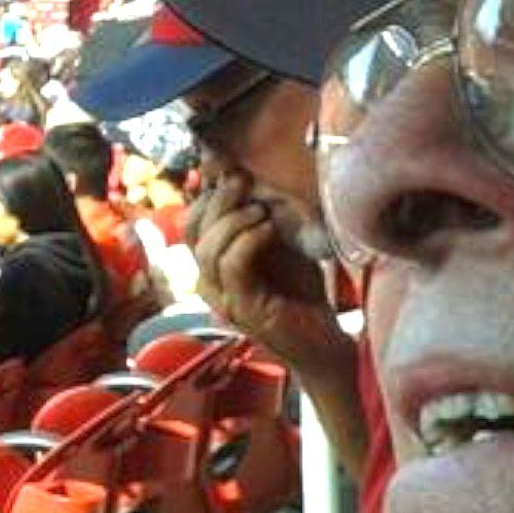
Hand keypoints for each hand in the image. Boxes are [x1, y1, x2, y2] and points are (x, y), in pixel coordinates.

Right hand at [192, 173, 346, 372]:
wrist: (322, 339)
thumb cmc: (301, 291)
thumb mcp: (279, 244)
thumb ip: (261, 218)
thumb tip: (250, 177)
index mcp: (213, 265)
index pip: (191, 222)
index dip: (207, 195)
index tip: (235, 173)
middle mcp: (209, 282)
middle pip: (193, 231)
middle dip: (218, 200)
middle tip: (244, 182)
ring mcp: (221, 298)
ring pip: (207, 249)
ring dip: (233, 221)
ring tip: (261, 211)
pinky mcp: (241, 309)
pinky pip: (231, 267)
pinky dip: (247, 241)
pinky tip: (268, 230)